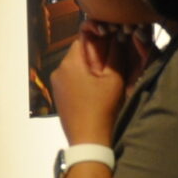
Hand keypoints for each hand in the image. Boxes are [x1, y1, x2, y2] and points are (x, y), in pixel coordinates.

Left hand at [51, 20, 148, 143]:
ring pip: (76, 66)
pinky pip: (72, 79)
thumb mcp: (114, 79)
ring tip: (105, 77)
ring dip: (91, 67)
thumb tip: (119, 35)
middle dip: (96, 53)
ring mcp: (57, 84)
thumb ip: (116, 53)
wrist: (89, 141)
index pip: (83, 37)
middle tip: (113, 60)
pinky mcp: (59, 96)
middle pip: (79, 52)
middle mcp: (59, 71)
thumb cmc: (102, 109)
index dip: (100, 36)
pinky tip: (96, 89)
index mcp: (70, 63)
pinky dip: (84, 78)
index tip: (113, 40)